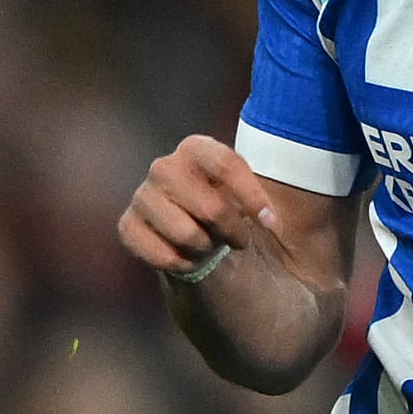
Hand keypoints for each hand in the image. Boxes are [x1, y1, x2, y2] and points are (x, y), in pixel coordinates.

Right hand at [118, 135, 278, 281]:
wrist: (207, 248)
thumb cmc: (240, 217)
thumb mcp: (269, 200)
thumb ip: (284, 194)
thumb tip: (284, 206)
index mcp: (197, 149)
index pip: (225, 164)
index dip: (251, 196)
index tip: (270, 222)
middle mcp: (164, 167)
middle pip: (210, 206)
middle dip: (231, 230)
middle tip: (238, 239)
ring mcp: (143, 197)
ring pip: (186, 234)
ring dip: (207, 248)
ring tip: (209, 245)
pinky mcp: (128, 227)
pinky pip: (161, 254)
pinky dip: (183, 265)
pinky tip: (188, 259)